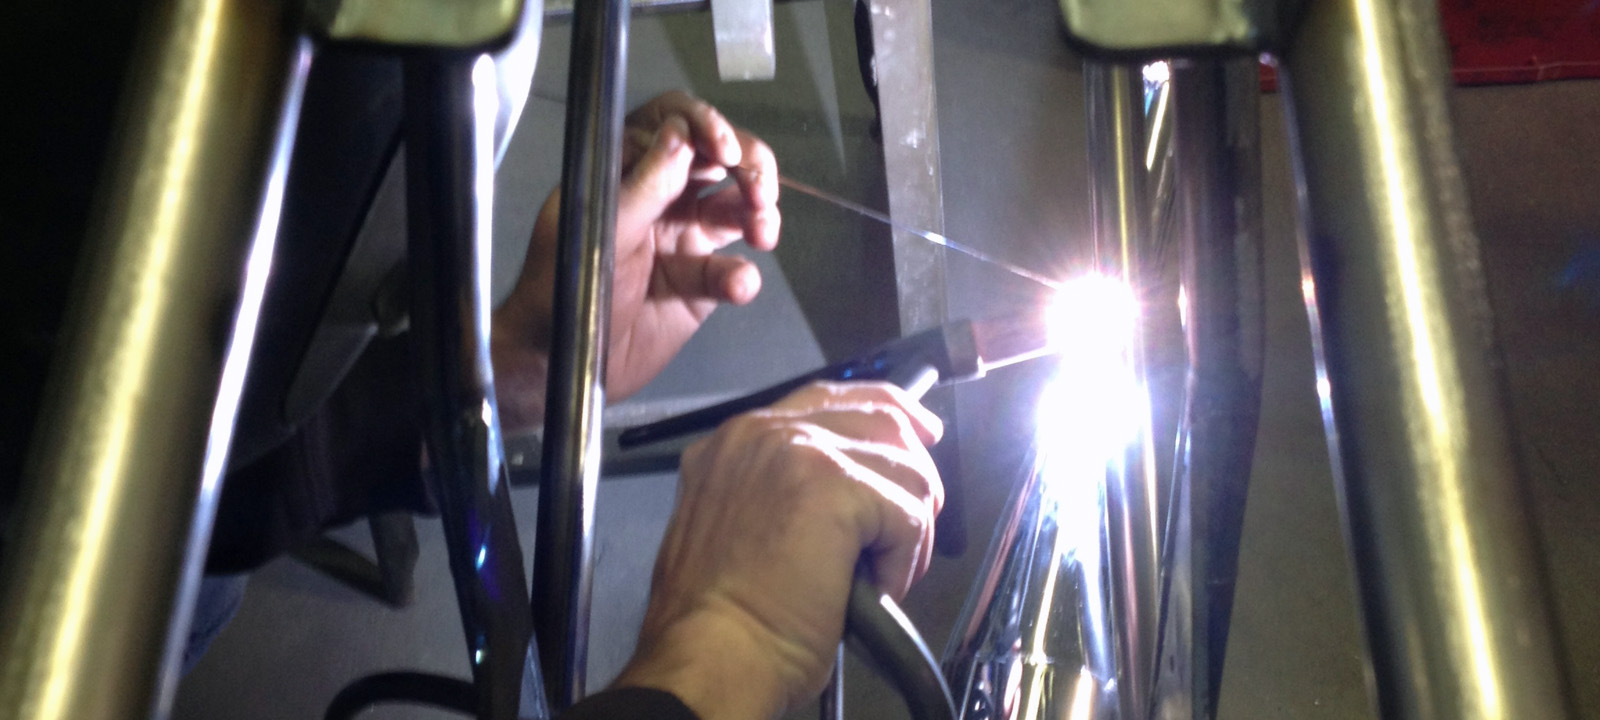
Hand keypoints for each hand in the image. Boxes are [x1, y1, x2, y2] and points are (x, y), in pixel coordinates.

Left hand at [492, 91, 780, 429]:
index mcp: (624, 171)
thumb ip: (641, 187)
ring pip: (737, 207)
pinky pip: (733, 268)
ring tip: (763, 232)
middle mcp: (659, 195)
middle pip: (718, 157)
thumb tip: (680, 136)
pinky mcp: (700, 283)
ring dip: (759, 212)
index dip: (706, 127)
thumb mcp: (601, 234)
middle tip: (760, 188)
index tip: (724, 151)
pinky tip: (738, 285)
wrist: (560, 365)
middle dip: (749, 164)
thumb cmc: (561, 292)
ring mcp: (682, 238)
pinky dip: (742, 275)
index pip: (674, 123)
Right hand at [612, 382, 944, 719]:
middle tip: (924, 512)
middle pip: (877, 414)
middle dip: (914, 463)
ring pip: (903, 465)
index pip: (828, 399)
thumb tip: (845, 495)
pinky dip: (904, 559)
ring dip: (908, 529)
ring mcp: (797, 451)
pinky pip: (908, 510)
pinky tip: (875, 590)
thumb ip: (777, 491)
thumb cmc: (718, 619)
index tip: (917, 438)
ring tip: (880, 579)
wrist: (709, 658)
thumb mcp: (734, 528)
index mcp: (737, 441)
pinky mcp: (834, 485)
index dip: (883, 415)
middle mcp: (762, 431)